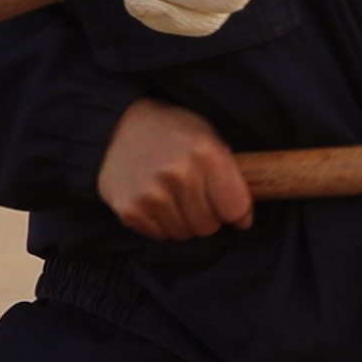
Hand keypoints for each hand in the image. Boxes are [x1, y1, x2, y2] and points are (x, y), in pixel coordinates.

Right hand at [98, 99, 254, 240]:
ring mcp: (151, 194)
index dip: (238, 213)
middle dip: (207, 215)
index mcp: (206, 153)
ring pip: (184, 233)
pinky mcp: (130, 209)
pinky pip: (159, 235)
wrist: (118, 126)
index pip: (236, 208)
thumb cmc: (172, 132)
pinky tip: (154, 198)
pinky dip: (160, 223)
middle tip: (195, 196)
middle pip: (209, 226)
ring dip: (183, 220)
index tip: (233, 211)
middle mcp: (179, 174)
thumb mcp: (208, 136)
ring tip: (173, 194)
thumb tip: (244, 217)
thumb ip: (230, 173)